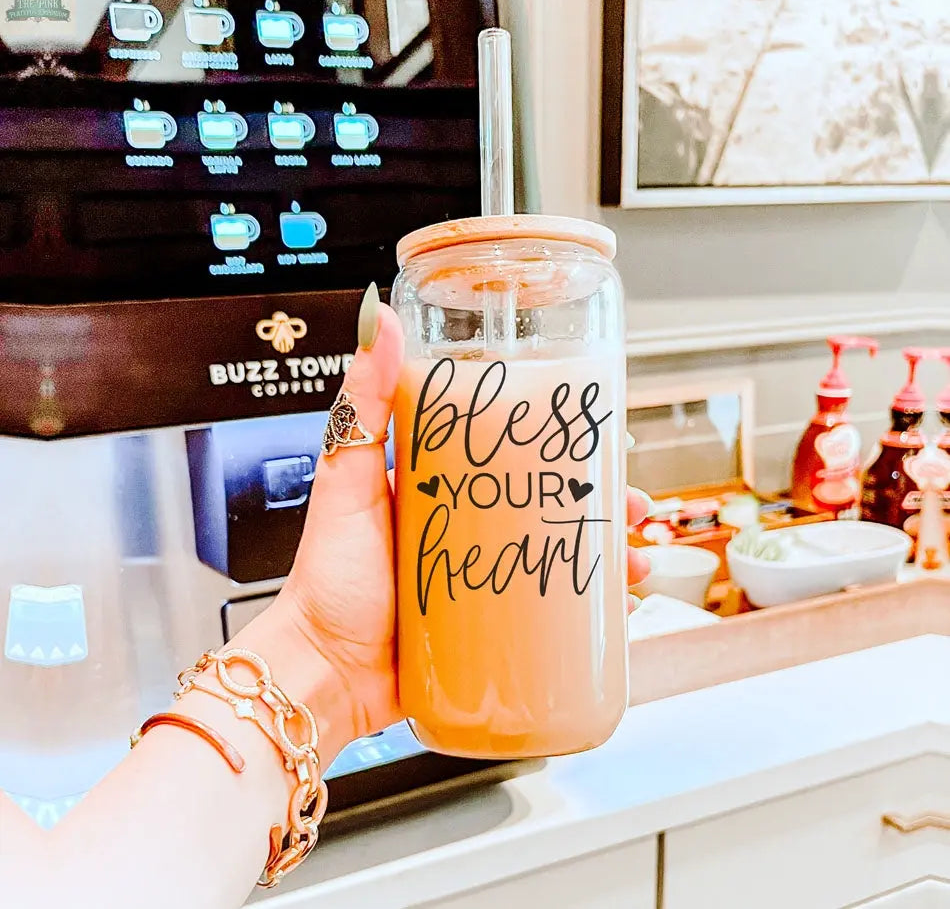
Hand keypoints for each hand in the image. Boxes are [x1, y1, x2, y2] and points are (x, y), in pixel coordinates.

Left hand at [281, 295, 651, 739]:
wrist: (322, 671)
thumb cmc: (328, 577)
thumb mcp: (347, 480)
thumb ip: (363, 406)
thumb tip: (378, 319)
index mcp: (445, 489)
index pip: (519, 458)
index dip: (567, 450)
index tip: (602, 444)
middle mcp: (471, 530)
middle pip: (554, 506)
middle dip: (605, 506)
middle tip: (636, 509)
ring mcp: (485, 581)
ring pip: (564, 560)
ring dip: (611, 560)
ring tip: (638, 566)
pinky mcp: (491, 630)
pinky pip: (553, 618)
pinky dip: (591, 615)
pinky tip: (622, 613)